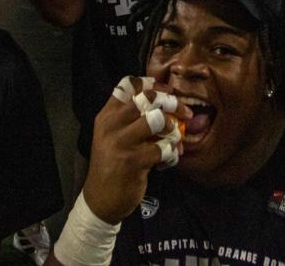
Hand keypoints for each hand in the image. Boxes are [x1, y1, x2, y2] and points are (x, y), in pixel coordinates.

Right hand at [83, 76, 192, 224]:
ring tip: (174, 140)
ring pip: (158, 120)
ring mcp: (122, 143)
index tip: (166, 90)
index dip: (151, 83)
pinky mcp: (133, 162)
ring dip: (173, 129)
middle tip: (185, 112)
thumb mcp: (114, 136)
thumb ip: (132, 118)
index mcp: (107, 115)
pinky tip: (169, 160)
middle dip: (172, 102)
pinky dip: (173, 153)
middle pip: (147, 97)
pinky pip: (164, 148)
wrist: (100, 200)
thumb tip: (166, 101)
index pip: (128, 85)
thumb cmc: (112, 164)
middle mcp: (112, 125)